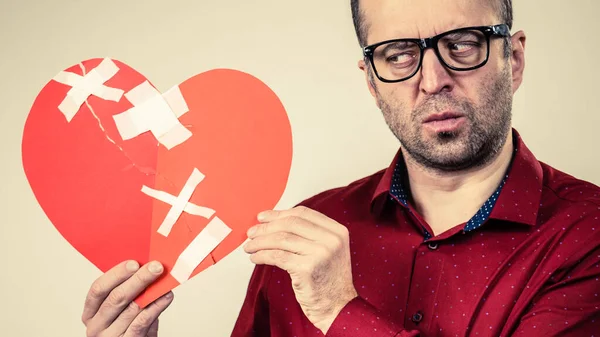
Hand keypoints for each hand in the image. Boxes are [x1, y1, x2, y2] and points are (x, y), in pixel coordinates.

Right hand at [81, 260, 173, 336]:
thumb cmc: (129, 327)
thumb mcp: (122, 310)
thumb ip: (129, 292)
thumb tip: (147, 268)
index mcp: (91, 312)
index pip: (98, 289)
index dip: (116, 274)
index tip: (134, 263)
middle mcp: (96, 325)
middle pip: (116, 297)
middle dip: (138, 279)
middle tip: (155, 267)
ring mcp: (110, 336)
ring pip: (131, 309)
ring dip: (151, 292)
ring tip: (164, 281)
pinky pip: (142, 322)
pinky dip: (156, 307)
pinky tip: (165, 297)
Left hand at [243, 206, 357, 333]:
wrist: (338, 308)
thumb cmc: (328, 280)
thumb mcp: (327, 251)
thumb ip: (310, 235)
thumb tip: (274, 222)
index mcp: (337, 231)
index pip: (303, 213)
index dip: (279, 213)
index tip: (262, 217)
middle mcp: (331, 240)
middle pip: (291, 224)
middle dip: (266, 227)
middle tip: (251, 233)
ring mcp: (320, 253)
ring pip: (281, 239)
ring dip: (260, 242)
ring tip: (249, 247)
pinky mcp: (307, 269)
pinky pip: (277, 256)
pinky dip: (262, 255)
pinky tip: (255, 258)